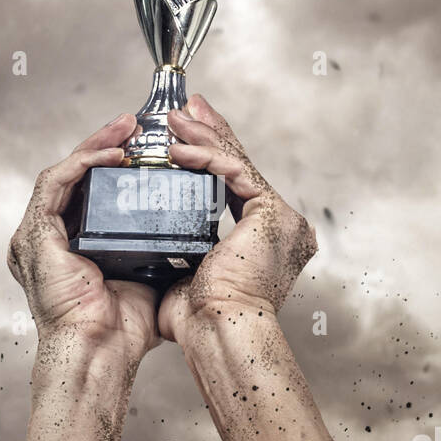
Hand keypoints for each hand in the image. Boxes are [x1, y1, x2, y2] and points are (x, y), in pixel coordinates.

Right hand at [7, 114, 160, 360]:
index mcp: (70, 247)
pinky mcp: (35, 233)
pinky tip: (114, 154)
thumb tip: (189, 229)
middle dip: (106, 145)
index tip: (145, 146)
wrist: (102, 351)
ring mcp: (36, 234)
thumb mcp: (145, 276)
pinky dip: (85, 163)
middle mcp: (48, 237)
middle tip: (136, 124)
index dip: (114, 164)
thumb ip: (155, 251)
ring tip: (127, 127)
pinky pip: (56, 183)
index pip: (90, 191)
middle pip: (76, 176)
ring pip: (66, 171)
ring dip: (97, 145)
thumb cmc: (122, 329)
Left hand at [158, 95, 316, 343]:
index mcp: (267, 239)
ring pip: (236, 163)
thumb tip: (159, 239)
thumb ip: (184, 251)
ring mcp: (281, 217)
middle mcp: (282, 225)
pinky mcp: (271, 211)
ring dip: (202, 136)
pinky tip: (178, 148)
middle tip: (186, 109)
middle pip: (239, 166)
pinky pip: (233, 171)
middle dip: (208, 133)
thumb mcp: (189, 275)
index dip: (209, 156)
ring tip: (174, 119)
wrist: (218, 332)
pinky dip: (204, 156)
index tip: (184, 136)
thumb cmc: (202, 320)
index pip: (235, 185)